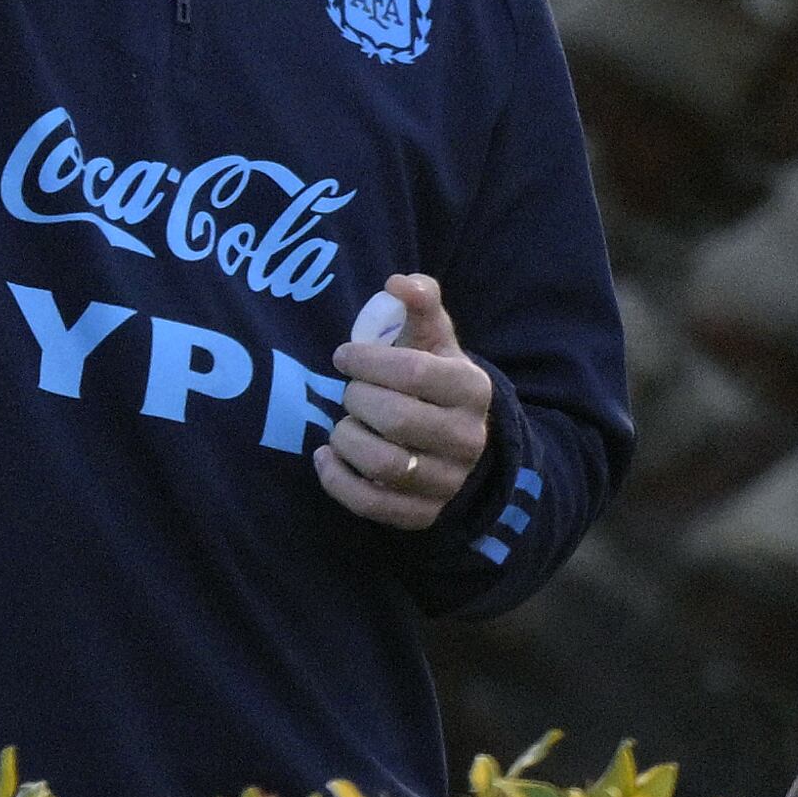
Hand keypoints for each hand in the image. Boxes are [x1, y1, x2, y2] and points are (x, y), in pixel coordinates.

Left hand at [314, 274, 492, 528]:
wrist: (463, 442)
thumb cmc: (436, 380)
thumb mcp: (435, 338)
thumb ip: (420, 302)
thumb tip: (397, 282)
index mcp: (472, 389)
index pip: (413, 373)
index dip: (367, 361)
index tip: (343, 356)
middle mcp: (467, 438)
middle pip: (396, 419)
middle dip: (356, 399)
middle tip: (348, 391)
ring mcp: (447, 481)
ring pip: (383, 465)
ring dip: (347, 440)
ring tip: (342, 424)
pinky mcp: (423, 514)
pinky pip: (372, 505)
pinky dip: (337, 481)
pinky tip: (326, 457)